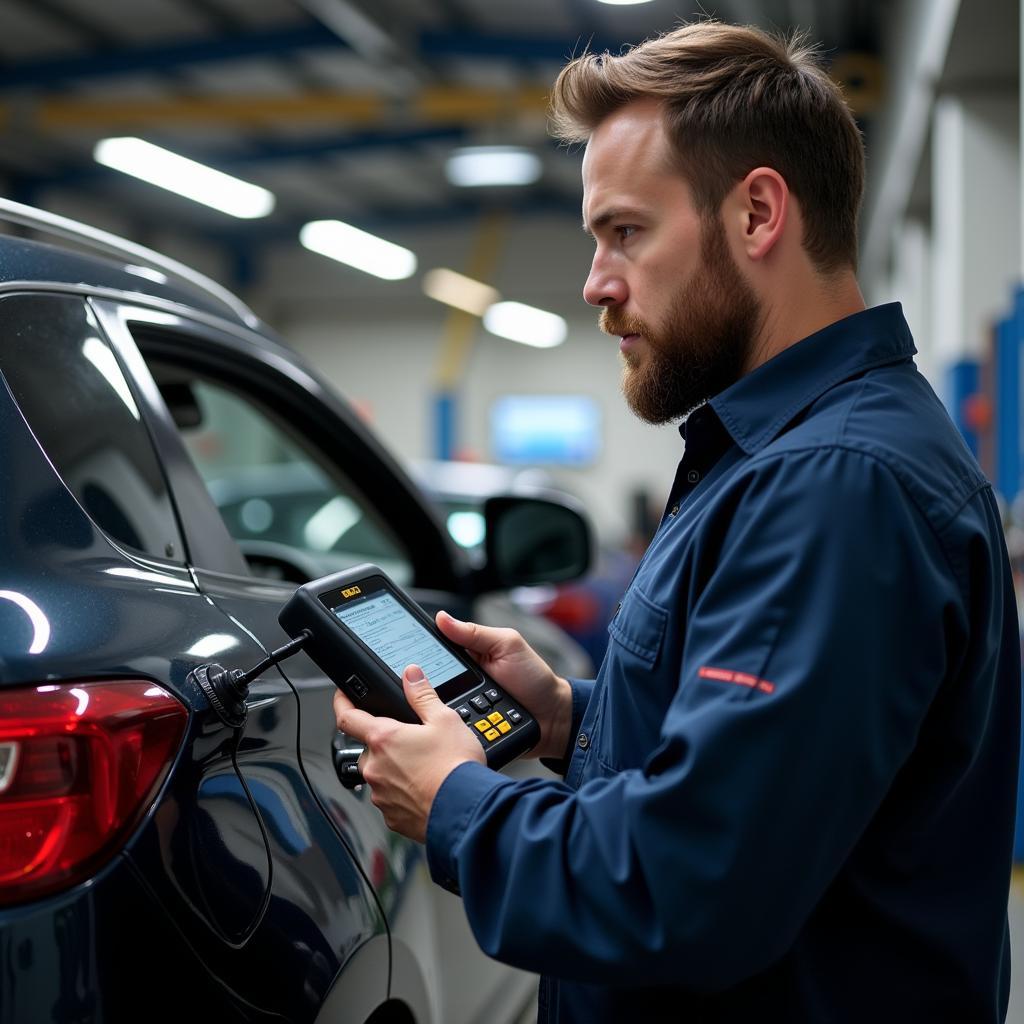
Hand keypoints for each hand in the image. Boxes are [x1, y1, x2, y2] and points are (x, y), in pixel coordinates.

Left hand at [334, 665, 484, 841]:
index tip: (342, 697)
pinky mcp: (392, 817)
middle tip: (412, 741)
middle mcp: (375, 768)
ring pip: (380, 775)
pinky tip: (426, 788)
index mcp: (384, 739)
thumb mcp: (445, 719)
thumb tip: (411, 675)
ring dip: (395, 769)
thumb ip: (423, 695)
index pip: (348, 717)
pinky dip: (404, 793)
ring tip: (425, 767)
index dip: (342, 702)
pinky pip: (392, 799)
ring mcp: (382, 795)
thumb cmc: (455, 766)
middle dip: (385, 743)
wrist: (466, 811)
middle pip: (369, 748)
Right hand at [435, 610, 573, 760]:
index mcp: (467, 655)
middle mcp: (460, 679)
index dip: (420, 650)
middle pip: (429, 680)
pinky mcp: (467, 726)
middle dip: (428, 683)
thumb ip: (476, 633)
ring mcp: (462, 704)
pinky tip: (449, 724)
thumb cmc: (534, 678)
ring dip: (437, 705)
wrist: (552, 716)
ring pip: (436, 705)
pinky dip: (449, 724)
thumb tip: (442, 618)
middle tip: (432, 684)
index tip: (407, 653)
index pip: (436, 650)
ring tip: (445, 704)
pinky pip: (449, 724)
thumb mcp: (507, 646)